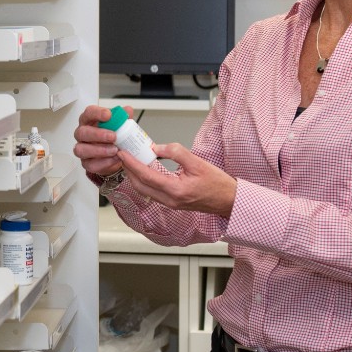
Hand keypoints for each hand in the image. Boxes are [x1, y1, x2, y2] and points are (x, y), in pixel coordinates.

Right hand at [73, 103, 131, 178]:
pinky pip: (90, 164)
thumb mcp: (120, 125)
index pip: (88, 113)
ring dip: (99, 150)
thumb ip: (123, 118)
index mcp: (89, 121)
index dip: (97, 113)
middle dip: (98, 134)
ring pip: (82, 149)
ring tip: (114, 150)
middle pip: (82, 132)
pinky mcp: (86, 163)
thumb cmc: (113, 137)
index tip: (108, 115)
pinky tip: (114, 159)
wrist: (114, 155)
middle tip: (113, 136)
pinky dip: (103, 162)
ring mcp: (82, 149)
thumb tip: (127, 110)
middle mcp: (82, 134)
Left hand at [120, 142, 236, 217]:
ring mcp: (170, 203)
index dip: (132, 164)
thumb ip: (176, 152)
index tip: (123, 154)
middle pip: (140, 185)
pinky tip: (145, 170)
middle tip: (123, 156)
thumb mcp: (198, 162)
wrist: (228, 200)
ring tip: (131, 161)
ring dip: (135, 176)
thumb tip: (156, 148)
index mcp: (176, 190)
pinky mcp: (172, 203)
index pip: (146, 176)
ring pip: (144, 190)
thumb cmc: (217, 183)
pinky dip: (144, 181)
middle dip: (128, 170)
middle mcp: (170, 200)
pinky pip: (152, 192)